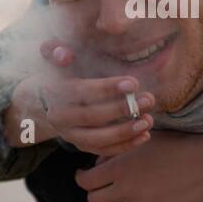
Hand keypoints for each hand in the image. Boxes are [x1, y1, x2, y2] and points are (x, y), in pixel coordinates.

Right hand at [14, 39, 155, 156]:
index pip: (81, 92)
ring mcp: (70, 135)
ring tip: (148, 120)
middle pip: (91, 117)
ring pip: (97, 140)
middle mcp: (59, 117)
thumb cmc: (67, 71)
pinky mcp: (82, 146)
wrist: (56, 96)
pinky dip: (125, 145)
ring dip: (125, 132)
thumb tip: (64, 55)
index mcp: (55, 92)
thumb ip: (57, 51)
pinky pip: (104, 151)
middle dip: (121, 109)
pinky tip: (144, 135)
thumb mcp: (59, 57)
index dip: (107, 88)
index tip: (133, 83)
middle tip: (148, 100)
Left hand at [74, 131, 202, 201]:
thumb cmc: (175, 146)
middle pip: (94, 200)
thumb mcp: (143, 140)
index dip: (82, 177)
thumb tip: (98, 164)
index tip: (85, 173)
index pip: (85, 181)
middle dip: (96, 190)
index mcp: (120, 168)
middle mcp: (126, 190)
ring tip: (119, 195)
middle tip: (103, 183)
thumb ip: (117, 151)